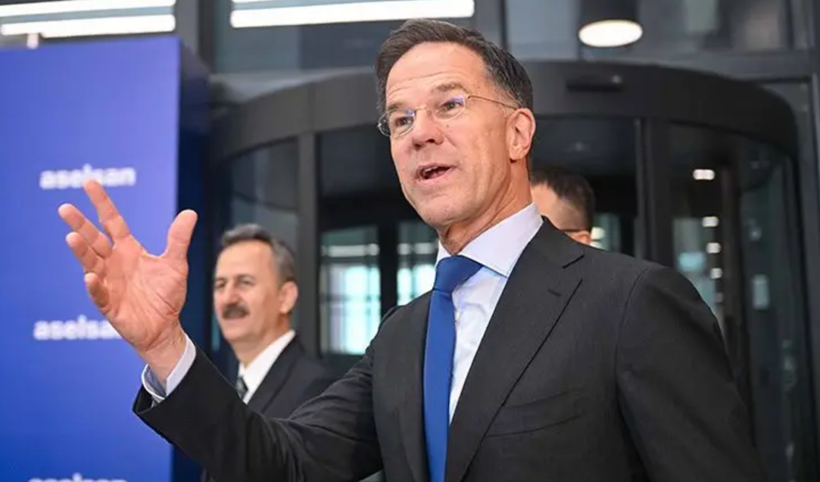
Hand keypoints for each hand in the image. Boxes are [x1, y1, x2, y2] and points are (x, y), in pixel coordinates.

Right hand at [59, 179, 196, 376]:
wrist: (165, 328)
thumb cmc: (167, 295)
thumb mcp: (176, 264)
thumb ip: (178, 239)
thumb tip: (190, 212)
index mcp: (128, 250)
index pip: (112, 222)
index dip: (102, 203)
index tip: (89, 182)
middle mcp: (114, 263)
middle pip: (94, 240)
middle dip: (80, 224)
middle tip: (64, 208)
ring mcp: (109, 283)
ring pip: (90, 263)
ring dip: (81, 251)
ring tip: (71, 237)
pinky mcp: (109, 305)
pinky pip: (99, 294)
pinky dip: (94, 286)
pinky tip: (90, 277)